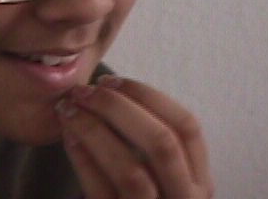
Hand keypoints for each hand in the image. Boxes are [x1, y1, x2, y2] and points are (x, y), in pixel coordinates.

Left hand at [55, 75, 212, 198]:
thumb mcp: (163, 178)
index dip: (148, 96)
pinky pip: (101, 192)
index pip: (187, 126)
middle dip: (118, 108)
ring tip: (69, 110)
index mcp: (199, 182)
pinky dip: (82, 159)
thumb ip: (149, 142)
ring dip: (95, 131)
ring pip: (131, 171)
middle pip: (161, 142)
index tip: (112, 80)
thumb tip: (108, 89)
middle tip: (85, 91)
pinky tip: (68, 136)